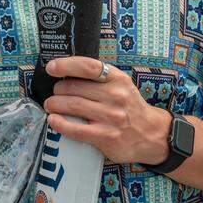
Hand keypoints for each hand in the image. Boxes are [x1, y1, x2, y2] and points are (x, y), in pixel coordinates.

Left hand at [43, 56, 171, 165]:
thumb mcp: (121, 85)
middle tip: (54, 94)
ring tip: (51, 106)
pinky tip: (54, 120)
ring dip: (55, 105)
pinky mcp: (106, 136)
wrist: (151, 134)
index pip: (88, 66)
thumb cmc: (129, 107)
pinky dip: (60, 123)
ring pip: (73, 106)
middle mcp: (116, 96)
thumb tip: (65, 73)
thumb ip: (99, 79)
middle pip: (74, 87)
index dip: (66, 65)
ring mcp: (111, 117)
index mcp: (118, 79)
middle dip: (58, 90)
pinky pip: (76, 129)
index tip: (51, 68)